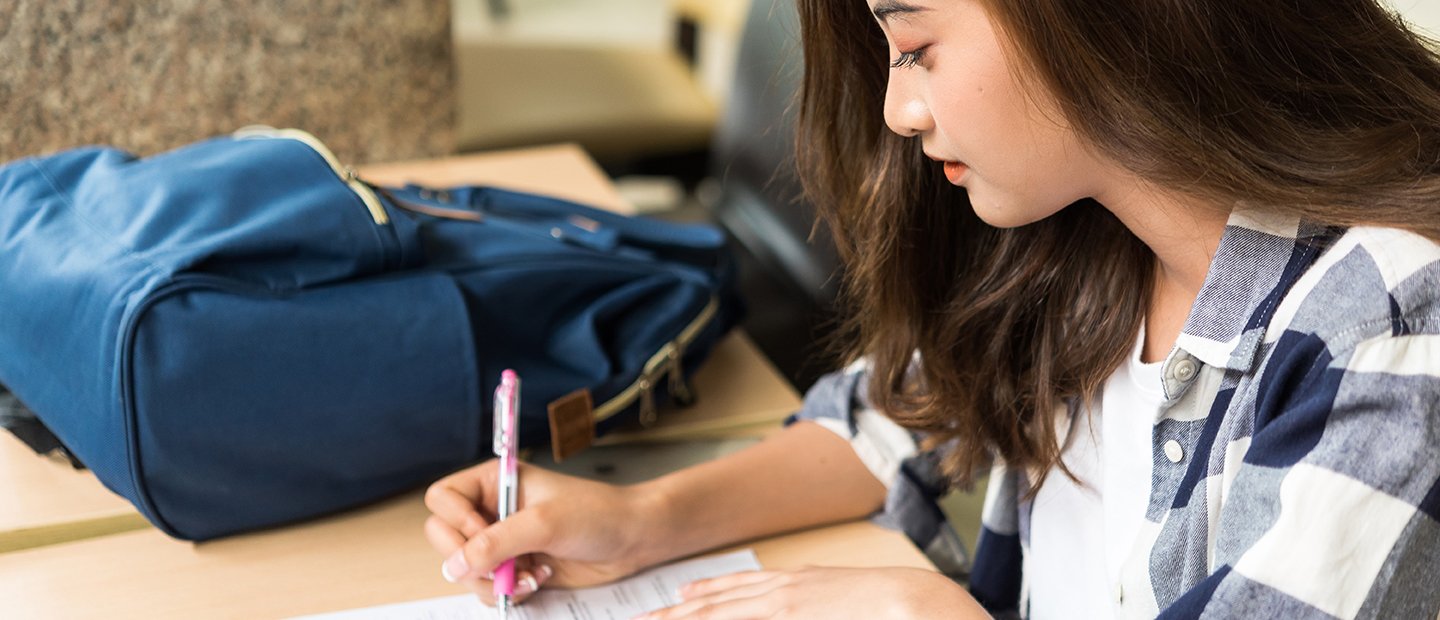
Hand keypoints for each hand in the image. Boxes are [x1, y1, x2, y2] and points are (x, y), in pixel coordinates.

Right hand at [423, 460, 660, 605]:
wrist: (631, 540)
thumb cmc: (597, 514)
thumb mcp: (545, 523)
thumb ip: (496, 543)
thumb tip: (455, 565)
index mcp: (495, 483)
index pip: (442, 499)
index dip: (456, 521)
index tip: (484, 533)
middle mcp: (493, 511)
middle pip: (445, 539)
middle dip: (473, 560)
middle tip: (502, 565)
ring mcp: (503, 542)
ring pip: (465, 571)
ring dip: (495, 581)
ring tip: (532, 575)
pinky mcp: (515, 567)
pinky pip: (489, 588)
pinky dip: (510, 592)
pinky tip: (540, 579)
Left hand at [634, 566, 990, 618]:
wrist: (919, 602)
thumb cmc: (893, 606)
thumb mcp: (840, 599)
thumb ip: (810, 604)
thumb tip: (800, 608)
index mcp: (795, 586)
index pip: (735, 591)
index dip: (701, 597)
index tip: (674, 600)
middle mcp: (783, 592)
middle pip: (715, 604)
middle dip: (676, 614)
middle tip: (642, 618)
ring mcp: (786, 607)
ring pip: (721, 614)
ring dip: (685, 619)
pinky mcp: (793, 615)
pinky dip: (719, 619)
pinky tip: (692, 619)